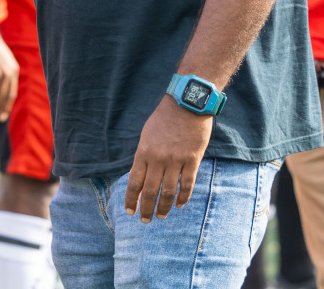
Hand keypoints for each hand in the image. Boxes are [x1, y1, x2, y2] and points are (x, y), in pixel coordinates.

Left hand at [125, 96, 212, 221]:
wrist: (187, 104)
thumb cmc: (164, 118)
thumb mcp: (147, 135)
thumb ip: (144, 156)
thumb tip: (141, 178)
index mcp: (144, 152)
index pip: (135, 182)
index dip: (132, 199)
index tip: (130, 211)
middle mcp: (158, 159)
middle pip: (150, 191)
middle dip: (146, 208)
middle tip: (145, 220)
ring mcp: (176, 160)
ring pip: (168, 191)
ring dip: (164, 207)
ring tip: (161, 216)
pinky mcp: (193, 160)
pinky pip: (187, 184)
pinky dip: (183, 197)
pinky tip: (179, 205)